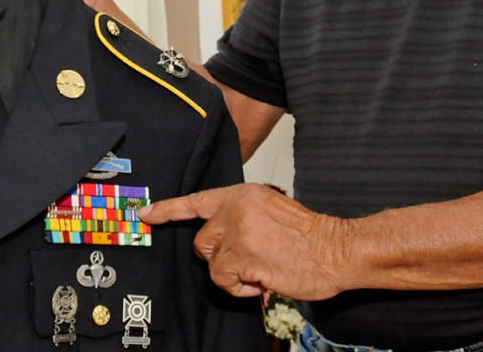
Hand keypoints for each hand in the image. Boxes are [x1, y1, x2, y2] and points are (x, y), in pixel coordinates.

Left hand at [140, 183, 345, 300]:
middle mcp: (236, 208)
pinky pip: (223, 280)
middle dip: (221, 258)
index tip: (146, 215)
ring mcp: (237, 231)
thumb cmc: (310, 238)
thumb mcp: (271, 212)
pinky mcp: (241, 255)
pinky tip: (264, 279)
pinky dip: (241, 288)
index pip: (198, 200)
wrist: (336, 249)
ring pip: (212, 264)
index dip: (169, 209)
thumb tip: (220, 239)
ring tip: (263, 270)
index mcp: (244, 194)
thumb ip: (242, 218)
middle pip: (203, 241)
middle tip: (252, 261)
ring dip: (234, 275)